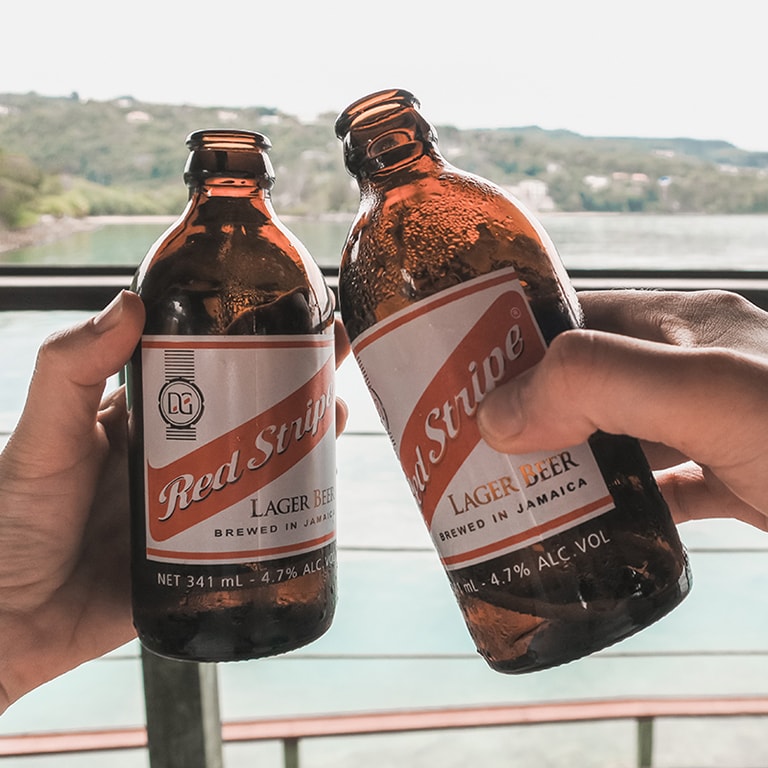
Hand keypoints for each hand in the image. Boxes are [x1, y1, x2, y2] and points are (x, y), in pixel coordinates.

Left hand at [0, 292, 349, 709]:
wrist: (13, 622)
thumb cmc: (13, 523)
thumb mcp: (43, 438)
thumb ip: (71, 371)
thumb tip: (131, 304)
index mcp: (140, 417)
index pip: (205, 364)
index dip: (246, 337)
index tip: (286, 312)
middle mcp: (176, 453)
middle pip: (247, 407)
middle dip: (295, 380)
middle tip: (334, 355)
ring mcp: (196, 503)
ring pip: (263, 461)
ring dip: (305, 436)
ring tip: (336, 413)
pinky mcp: (208, 550)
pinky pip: (260, 522)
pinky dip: (295, 503)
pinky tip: (321, 484)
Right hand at [477, 290, 767, 531]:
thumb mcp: (706, 391)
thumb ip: (599, 386)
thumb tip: (500, 414)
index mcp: (681, 327)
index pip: (575, 322)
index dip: (514, 345)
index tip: (463, 385)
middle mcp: (693, 373)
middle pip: (587, 389)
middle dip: (529, 417)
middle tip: (474, 454)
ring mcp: (715, 432)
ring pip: (618, 444)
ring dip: (568, 469)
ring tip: (510, 494)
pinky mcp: (736, 487)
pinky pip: (659, 493)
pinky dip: (619, 509)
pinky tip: (585, 527)